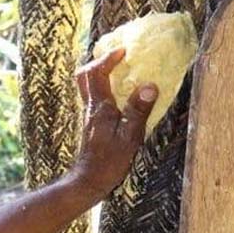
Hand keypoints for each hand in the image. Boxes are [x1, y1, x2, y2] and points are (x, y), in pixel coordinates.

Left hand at [70, 48, 157, 199]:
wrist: (89, 180)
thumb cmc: (109, 162)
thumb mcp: (129, 137)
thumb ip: (138, 110)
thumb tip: (149, 85)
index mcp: (99, 107)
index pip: (96, 73)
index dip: (108, 58)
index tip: (124, 52)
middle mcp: (91, 108)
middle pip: (84, 76)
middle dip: (98, 62)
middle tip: (117, 58)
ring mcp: (90, 116)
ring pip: (87, 87)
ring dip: (100, 75)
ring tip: (120, 72)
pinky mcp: (92, 125)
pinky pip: (94, 98)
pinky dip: (104, 89)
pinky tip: (120, 96)